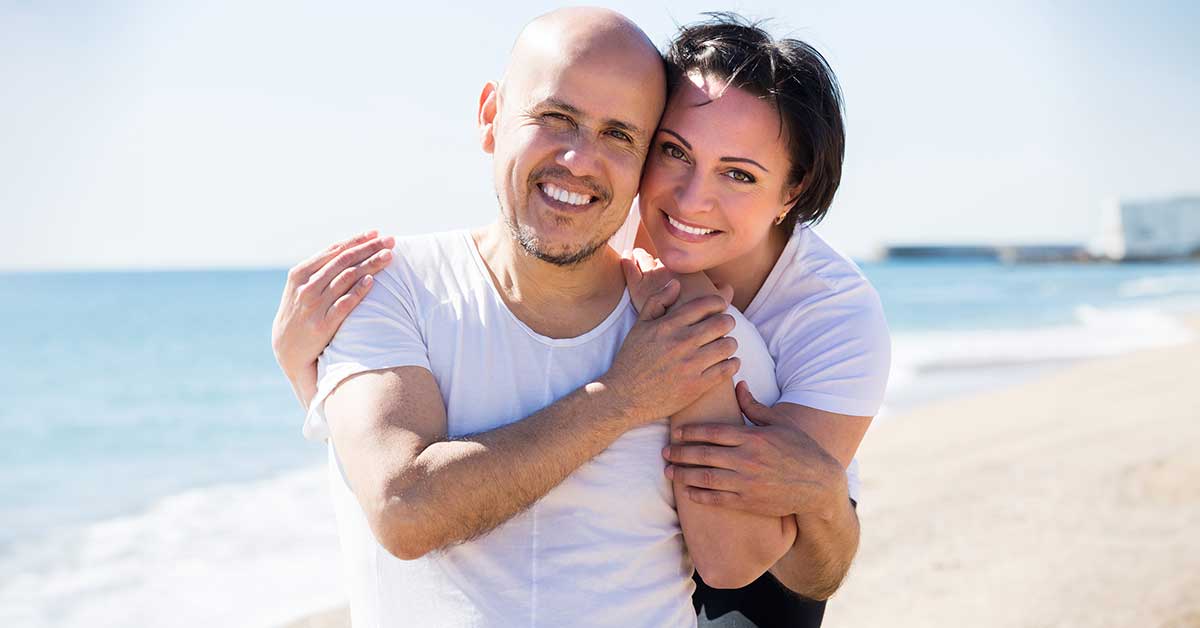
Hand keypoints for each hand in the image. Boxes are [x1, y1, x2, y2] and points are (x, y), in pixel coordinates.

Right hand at [272, 231, 394, 380]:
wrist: (287, 348)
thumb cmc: (301, 311)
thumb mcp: (302, 286)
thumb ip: (320, 269)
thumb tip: (349, 248)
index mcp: (300, 273)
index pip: (334, 251)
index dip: (357, 241)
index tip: (377, 233)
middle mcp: (306, 287)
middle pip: (343, 261)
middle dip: (369, 248)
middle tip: (391, 241)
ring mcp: (314, 306)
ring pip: (346, 279)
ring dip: (370, 265)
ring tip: (388, 256)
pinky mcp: (322, 325)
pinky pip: (344, 304)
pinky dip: (358, 291)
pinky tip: (372, 281)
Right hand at [601, 284, 740, 423]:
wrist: (624, 397)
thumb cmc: (632, 359)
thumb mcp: (639, 326)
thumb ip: (657, 301)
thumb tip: (676, 283)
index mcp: (668, 325)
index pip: (705, 305)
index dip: (718, 302)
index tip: (720, 306)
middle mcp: (681, 343)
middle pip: (722, 323)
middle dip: (728, 322)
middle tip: (725, 325)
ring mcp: (690, 365)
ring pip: (728, 345)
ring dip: (730, 343)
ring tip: (725, 345)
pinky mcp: (697, 386)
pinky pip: (727, 369)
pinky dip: (732, 364)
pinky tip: (727, 362)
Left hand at [620, 248, 733, 316]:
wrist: (682, 335)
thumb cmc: (703, 320)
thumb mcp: (718, 305)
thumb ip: (723, 293)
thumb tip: (726, 286)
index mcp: (689, 268)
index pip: (679, 256)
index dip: (674, 258)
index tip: (670, 259)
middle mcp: (672, 268)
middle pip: (662, 257)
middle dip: (658, 257)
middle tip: (651, 255)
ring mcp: (653, 276)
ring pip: (645, 258)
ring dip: (642, 255)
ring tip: (639, 253)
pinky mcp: (638, 288)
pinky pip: (630, 267)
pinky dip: (628, 259)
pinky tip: (627, 255)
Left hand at [663, 381, 848, 519]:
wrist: (820, 485)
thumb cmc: (801, 449)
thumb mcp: (780, 423)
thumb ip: (754, 406)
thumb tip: (737, 384)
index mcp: (753, 437)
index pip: (713, 432)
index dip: (690, 432)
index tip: (675, 432)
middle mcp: (747, 460)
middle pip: (704, 455)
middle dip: (680, 453)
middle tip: (663, 452)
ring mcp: (747, 483)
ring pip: (706, 478)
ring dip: (684, 475)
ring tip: (669, 472)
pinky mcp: (749, 502)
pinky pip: (718, 499)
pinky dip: (700, 496)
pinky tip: (688, 493)